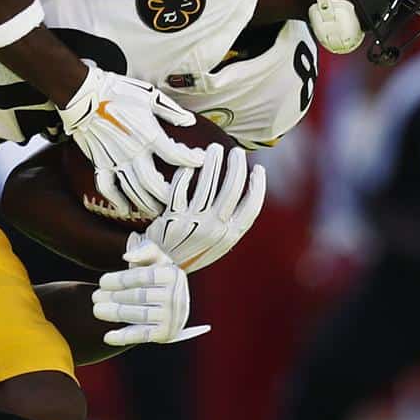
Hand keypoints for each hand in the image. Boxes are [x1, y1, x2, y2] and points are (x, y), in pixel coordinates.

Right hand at [57, 66, 206, 218]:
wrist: (84, 95)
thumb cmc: (117, 91)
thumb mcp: (150, 95)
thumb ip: (171, 111)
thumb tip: (189, 121)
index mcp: (148, 134)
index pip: (175, 154)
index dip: (190, 160)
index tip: (199, 161)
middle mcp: (133, 151)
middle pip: (154, 183)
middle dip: (169, 194)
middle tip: (179, 199)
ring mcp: (115, 159)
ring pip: (133, 189)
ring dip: (147, 203)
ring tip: (157, 209)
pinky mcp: (99, 161)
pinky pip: (107, 186)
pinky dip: (115, 200)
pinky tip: (124, 209)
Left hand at [92, 233, 209, 346]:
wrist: (172, 299)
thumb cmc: (156, 272)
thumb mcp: (154, 256)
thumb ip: (144, 250)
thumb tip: (127, 257)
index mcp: (172, 274)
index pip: (142, 277)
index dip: (120, 280)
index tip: (102, 282)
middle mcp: (176, 297)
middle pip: (138, 296)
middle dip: (113, 297)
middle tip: (95, 297)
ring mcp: (172, 317)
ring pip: (139, 315)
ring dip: (115, 314)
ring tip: (97, 309)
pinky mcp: (165, 334)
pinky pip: (142, 335)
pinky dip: (124, 337)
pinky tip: (107, 337)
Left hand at [144, 143, 266, 271]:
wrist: (161, 269)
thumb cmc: (191, 251)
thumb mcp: (217, 244)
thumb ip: (231, 224)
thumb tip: (247, 195)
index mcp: (228, 237)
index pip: (251, 208)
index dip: (258, 187)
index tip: (259, 169)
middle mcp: (213, 230)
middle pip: (230, 192)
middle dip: (236, 168)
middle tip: (237, 151)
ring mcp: (191, 224)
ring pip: (206, 186)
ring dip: (212, 163)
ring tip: (214, 149)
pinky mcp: (171, 218)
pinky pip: (180, 190)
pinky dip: (185, 175)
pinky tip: (190, 166)